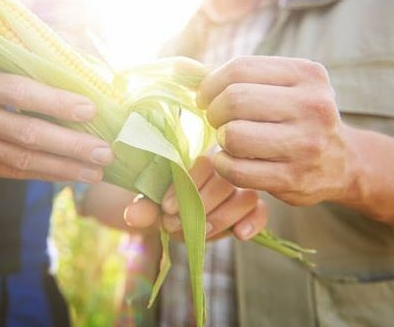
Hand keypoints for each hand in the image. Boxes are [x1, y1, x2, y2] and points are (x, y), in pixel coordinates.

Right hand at [0, 67, 113, 180]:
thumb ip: (17, 76)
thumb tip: (73, 76)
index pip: (20, 92)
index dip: (55, 101)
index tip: (90, 109)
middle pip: (27, 132)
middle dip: (70, 144)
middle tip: (105, 150)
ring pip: (24, 159)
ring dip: (65, 167)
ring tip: (98, 170)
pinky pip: (15, 173)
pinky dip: (46, 174)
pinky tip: (71, 176)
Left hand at [124, 156, 267, 240]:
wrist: (176, 214)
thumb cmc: (166, 202)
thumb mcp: (153, 204)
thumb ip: (145, 207)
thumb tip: (132, 216)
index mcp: (201, 158)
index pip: (203, 163)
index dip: (186, 187)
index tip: (166, 208)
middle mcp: (225, 169)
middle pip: (225, 182)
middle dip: (200, 207)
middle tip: (176, 224)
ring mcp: (241, 188)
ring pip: (245, 197)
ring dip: (221, 217)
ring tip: (200, 232)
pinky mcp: (254, 208)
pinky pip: (261, 211)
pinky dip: (253, 222)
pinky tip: (239, 234)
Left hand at [197, 56, 361, 205]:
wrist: (342, 162)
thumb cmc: (296, 117)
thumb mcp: (281, 86)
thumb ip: (234, 75)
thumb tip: (180, 69)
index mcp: (307, 75)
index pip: (240, 69)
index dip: (210, 84)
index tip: (205, 98)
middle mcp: (313, 106)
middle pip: (235, 100)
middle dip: (214, 111)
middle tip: (216, 121)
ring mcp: (306, 144)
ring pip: (235, 136)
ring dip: (220, 139)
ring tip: (227, 140)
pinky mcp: (294, 178)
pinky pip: (237, 170)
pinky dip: (222, 164)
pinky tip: (228, 160)